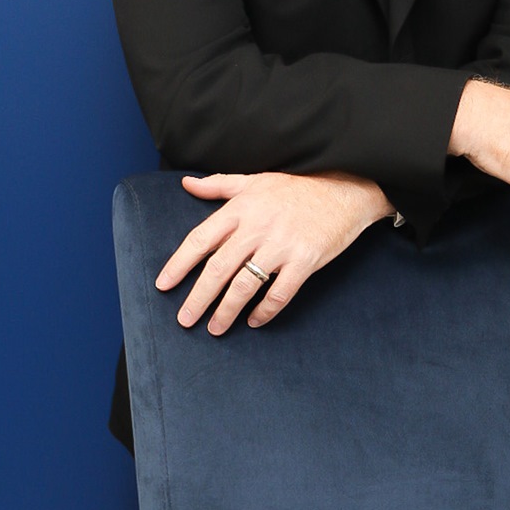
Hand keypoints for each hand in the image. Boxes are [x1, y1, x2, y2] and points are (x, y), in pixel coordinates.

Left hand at [155, 171, 393, 334]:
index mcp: (242, 208)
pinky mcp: (305, 260)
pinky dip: (264, 312)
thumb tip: (185, 184)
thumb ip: (219, 185)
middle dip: (198, 298)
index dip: (179, 264)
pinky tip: (254, 321)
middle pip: (218, 268)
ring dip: (226, 311)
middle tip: (185, 320)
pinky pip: (279, 294)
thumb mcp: (255, 180)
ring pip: (245, 285)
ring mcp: (282, 244)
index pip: (201, 239)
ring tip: (215, 328)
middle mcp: (257, 227)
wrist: (346, 188)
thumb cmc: (297, 186)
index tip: (163, 285)